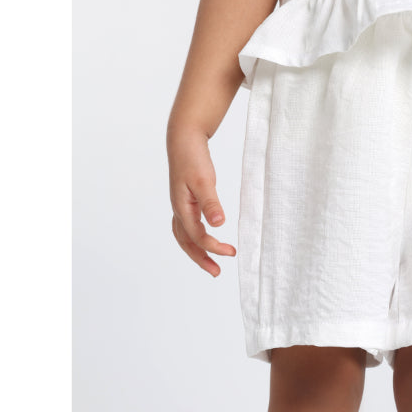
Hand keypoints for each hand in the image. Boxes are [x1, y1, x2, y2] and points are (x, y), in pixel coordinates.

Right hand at [167, 127, 235, 276]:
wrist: (183, 138)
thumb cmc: (193, 157)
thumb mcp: (204, 180)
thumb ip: (210, 203)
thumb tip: (218, 224)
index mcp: (182, 207)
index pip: (197, 236)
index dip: (214, 247)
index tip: (232, 253)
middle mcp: (178, 209)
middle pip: (186, 242)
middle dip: (201, 258)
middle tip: (216, 272)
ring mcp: (181, 206)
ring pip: (185, 236)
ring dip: (197, 251)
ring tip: (212, 263)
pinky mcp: (185, 200)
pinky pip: (187, 227)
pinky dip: (195, 238)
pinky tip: (207, 239)